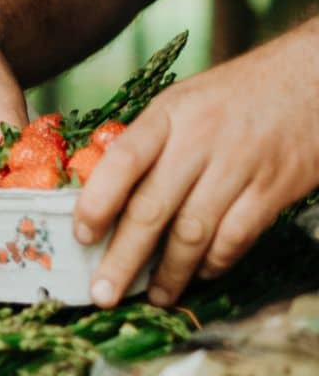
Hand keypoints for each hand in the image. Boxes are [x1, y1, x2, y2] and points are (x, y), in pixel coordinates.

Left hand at [74, 25, 318, 307]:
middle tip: (103, 294)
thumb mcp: (182, 101)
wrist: (311, 78)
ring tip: (153, 296)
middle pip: (153, 207)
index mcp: (168, 114)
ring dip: (170, 272)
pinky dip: (216, 262)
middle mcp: (200, 140)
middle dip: (123, 257)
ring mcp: (239, 166)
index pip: (123, 160)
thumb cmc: (235, 94)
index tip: (80, 236)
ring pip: (194, 230)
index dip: (97, 201)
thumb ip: (148, 141)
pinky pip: (237, 236)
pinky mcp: (274, 188)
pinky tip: (201, 275)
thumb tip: (104, 192)